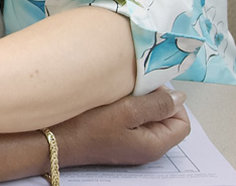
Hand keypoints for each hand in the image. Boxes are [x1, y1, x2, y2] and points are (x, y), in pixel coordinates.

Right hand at [55, 87, 190, 167]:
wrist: (53, 139)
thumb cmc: (87, 128)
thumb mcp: (127, 111)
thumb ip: (157, 104)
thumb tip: (180, 98)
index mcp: (154, 145)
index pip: (182, 122)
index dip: (172, 102)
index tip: (152, 88)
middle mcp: (146, 147)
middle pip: (165, 118)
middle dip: (154, 99)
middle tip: (134, 88)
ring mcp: (131, 142)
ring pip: (148, 116)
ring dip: (138, 101)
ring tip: (121, 93)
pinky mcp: (117, 137)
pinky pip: (132, 119)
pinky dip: (126, 106)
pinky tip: (111, 100)